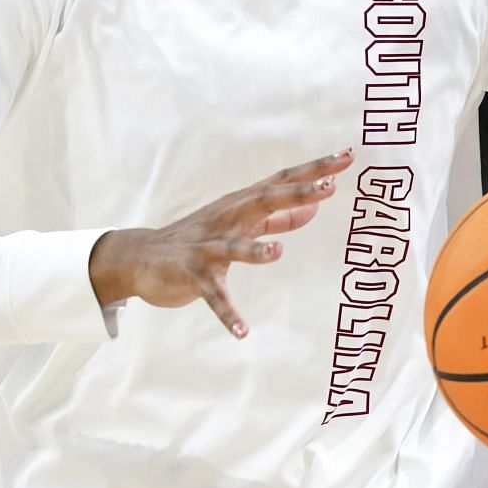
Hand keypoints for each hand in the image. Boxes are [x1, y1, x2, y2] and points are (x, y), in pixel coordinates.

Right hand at [88, 150, 354, 337]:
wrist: (140, 257)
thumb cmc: (199, 238)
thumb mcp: (240, 224)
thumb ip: (278, 218)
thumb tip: (315, 206)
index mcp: (241, 206)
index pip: (282, 182)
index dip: (314, 170)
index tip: (347, 156)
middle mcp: (226, 219)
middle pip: (264, 201)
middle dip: (296, 194)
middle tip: (330, 185)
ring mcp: (207, 247)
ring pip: (233, 246)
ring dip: (254, 250)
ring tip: (277, 253)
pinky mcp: (191, 275)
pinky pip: (212, 295)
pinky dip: (226, 312)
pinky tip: (242, 331)